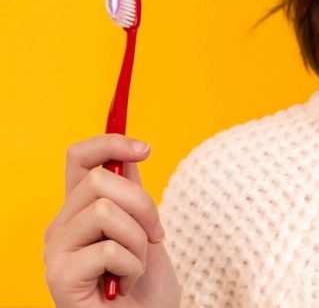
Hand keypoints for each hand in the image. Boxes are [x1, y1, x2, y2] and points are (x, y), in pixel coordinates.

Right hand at [44, 134, 180, 306]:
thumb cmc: (143, 284)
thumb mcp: (143, 227)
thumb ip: (131, 192)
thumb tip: (131, 150)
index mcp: (78, 210)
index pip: (79, 157)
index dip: (110, 143)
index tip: (145, 149)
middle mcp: (59, 227)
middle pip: (101, 180)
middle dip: (143, 205)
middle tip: (154, 235)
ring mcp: (55, 252)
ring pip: (104, 211)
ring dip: (138, 241)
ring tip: (135, 264)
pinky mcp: (59, 277)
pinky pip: (108, 250)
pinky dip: (132, 267)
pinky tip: (124, 285)